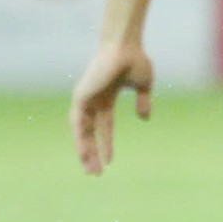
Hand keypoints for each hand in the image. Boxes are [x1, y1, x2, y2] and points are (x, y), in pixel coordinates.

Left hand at [70, 40, 153, 174]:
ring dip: (85, 152)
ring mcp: (84, 99)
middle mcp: (93, 100)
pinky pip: (78, 124)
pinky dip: (80, 140)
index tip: (110, 162)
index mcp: (106, 97)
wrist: (125, 47)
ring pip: (82, 132)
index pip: (105, 126)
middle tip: (94, 173)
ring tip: (90, 170)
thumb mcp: (144, 85)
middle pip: (90, 133)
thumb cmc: (135, 60)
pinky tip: (83, 154)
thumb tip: (144, 118)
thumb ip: (143, 102)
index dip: (107, 144)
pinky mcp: (80, 97)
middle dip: (93, 153)